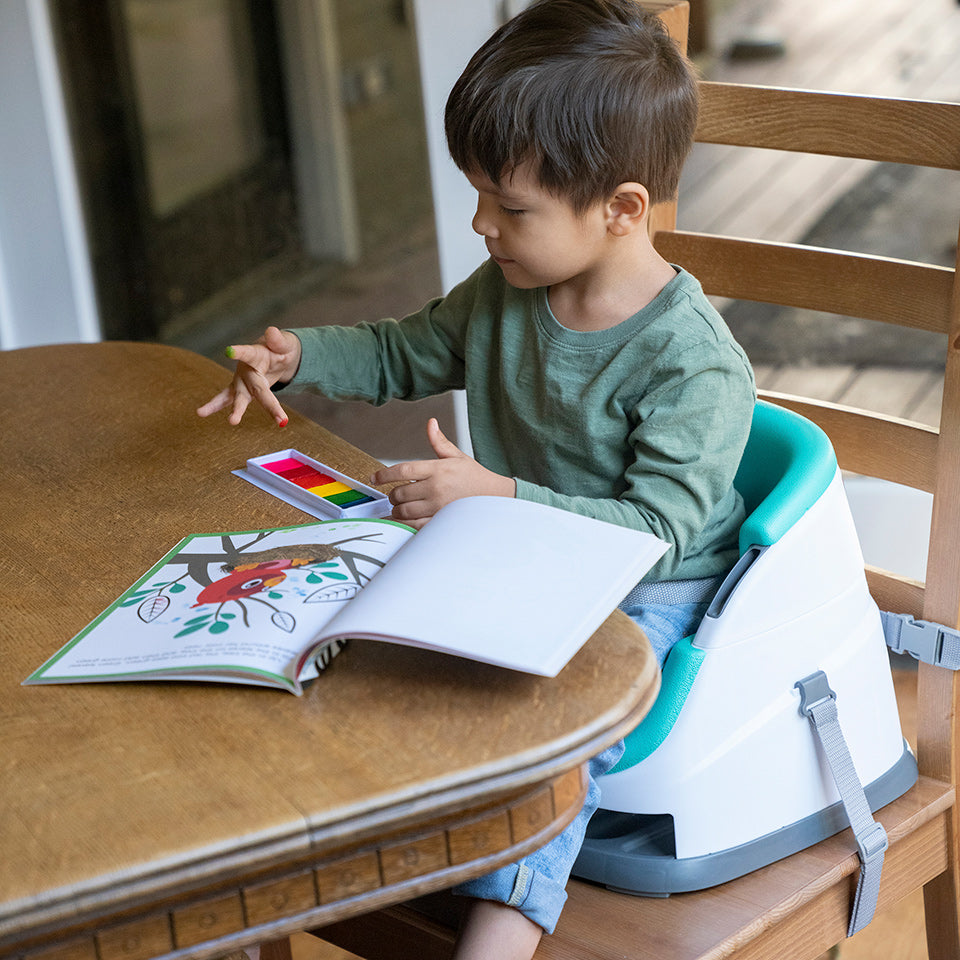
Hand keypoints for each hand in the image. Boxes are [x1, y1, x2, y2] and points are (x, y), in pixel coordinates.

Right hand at [196, 326, 301, 426]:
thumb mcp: (284, 343)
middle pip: (254, 387)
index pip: (246, 353)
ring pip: (239, 397)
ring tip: (231, 421)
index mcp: (254, 354)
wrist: (276, 356)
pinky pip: (230, 400)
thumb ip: (278, 340)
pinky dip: (220, 408)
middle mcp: (245, 369)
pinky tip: (200, 413)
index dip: (238, 352)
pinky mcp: (240, 390)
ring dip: (236, 410)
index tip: (228, 351)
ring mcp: (240, 381)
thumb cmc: (279, 348)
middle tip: (240, 416)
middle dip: (259, 402)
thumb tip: (272, 331)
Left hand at [371, 419, 515, 528]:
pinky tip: (404, 520)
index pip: (402, 470)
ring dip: (397, 510)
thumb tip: (430, 423)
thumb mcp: (457, 456)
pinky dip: (404, 524)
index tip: (375, 477)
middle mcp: (435, 488)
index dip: (384, 475)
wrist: (494, 497)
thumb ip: (439, 442)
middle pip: (399, 493)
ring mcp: (437, 506)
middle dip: (392, 494)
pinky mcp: (439, 521)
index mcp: (437, 469)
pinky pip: (413, 525)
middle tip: (396, 494)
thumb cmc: (474, 477)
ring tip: (401, 506)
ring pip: (403, 511)